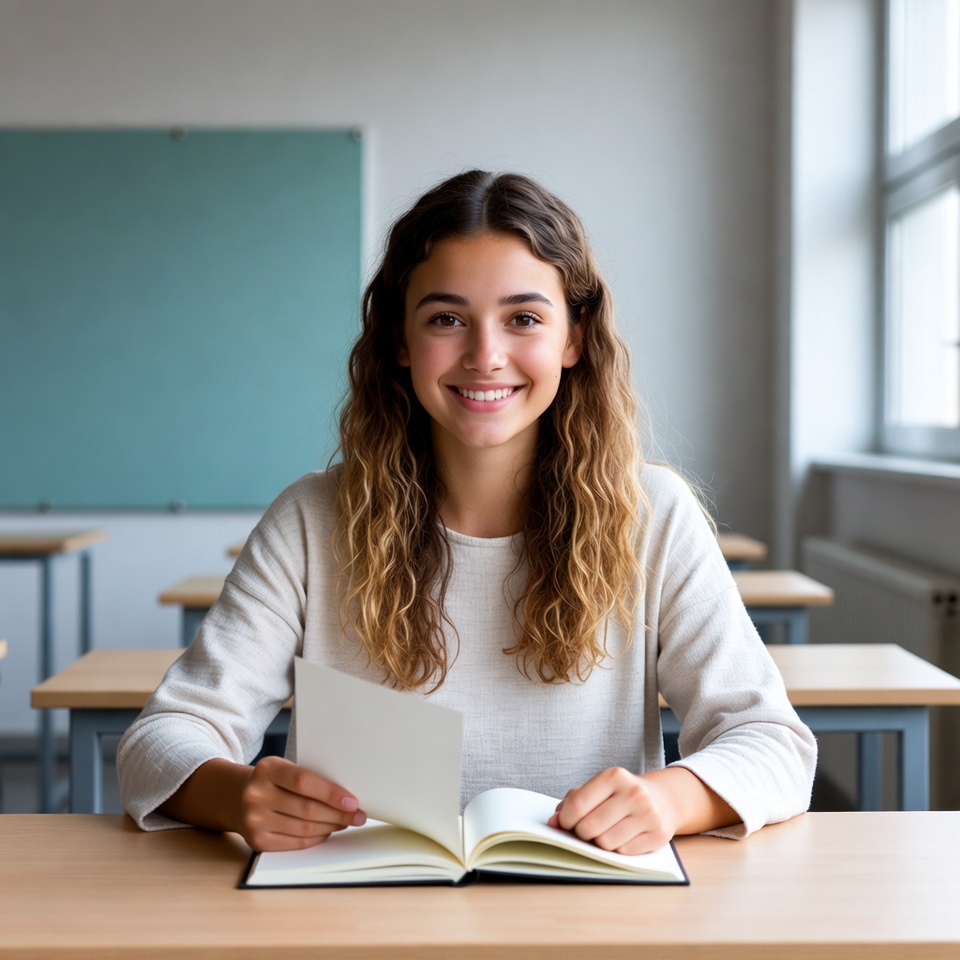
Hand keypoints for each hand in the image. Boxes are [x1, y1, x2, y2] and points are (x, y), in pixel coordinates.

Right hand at [236, 755, 365, 851]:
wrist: (236, 798)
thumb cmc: (271, 781)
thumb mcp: (283, 769)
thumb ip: (308, 778)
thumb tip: (346, 796)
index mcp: (267, 769)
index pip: (304, 782)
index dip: (331, 793)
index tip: (353, 801)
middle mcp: (256, 795)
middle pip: (307, 808)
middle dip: (338, 814)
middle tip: (358, 815)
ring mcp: (254, 820)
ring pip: (304, 828)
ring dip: (330, 826)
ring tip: (345, 821)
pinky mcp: (257, 841)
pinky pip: (295, 842)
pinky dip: (316, 838)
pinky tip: (327, 830)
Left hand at [547, 767, 674, 855]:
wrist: (663, 798)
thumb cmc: (622, 794)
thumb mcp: (599, 788)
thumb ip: (573, 800)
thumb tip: (553, 822)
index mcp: (614, 776)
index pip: (578, 805)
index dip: (565, 819)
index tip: (564, 822)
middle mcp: (633, 793)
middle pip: (589, 827)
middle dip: (581, 833)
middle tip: (585, 829)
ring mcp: (648, 814)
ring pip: (605, 843)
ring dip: (600, 842)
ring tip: (606, 831)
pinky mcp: (658, 835)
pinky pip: (624, 853)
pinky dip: (618, 849)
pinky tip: (623, 836)